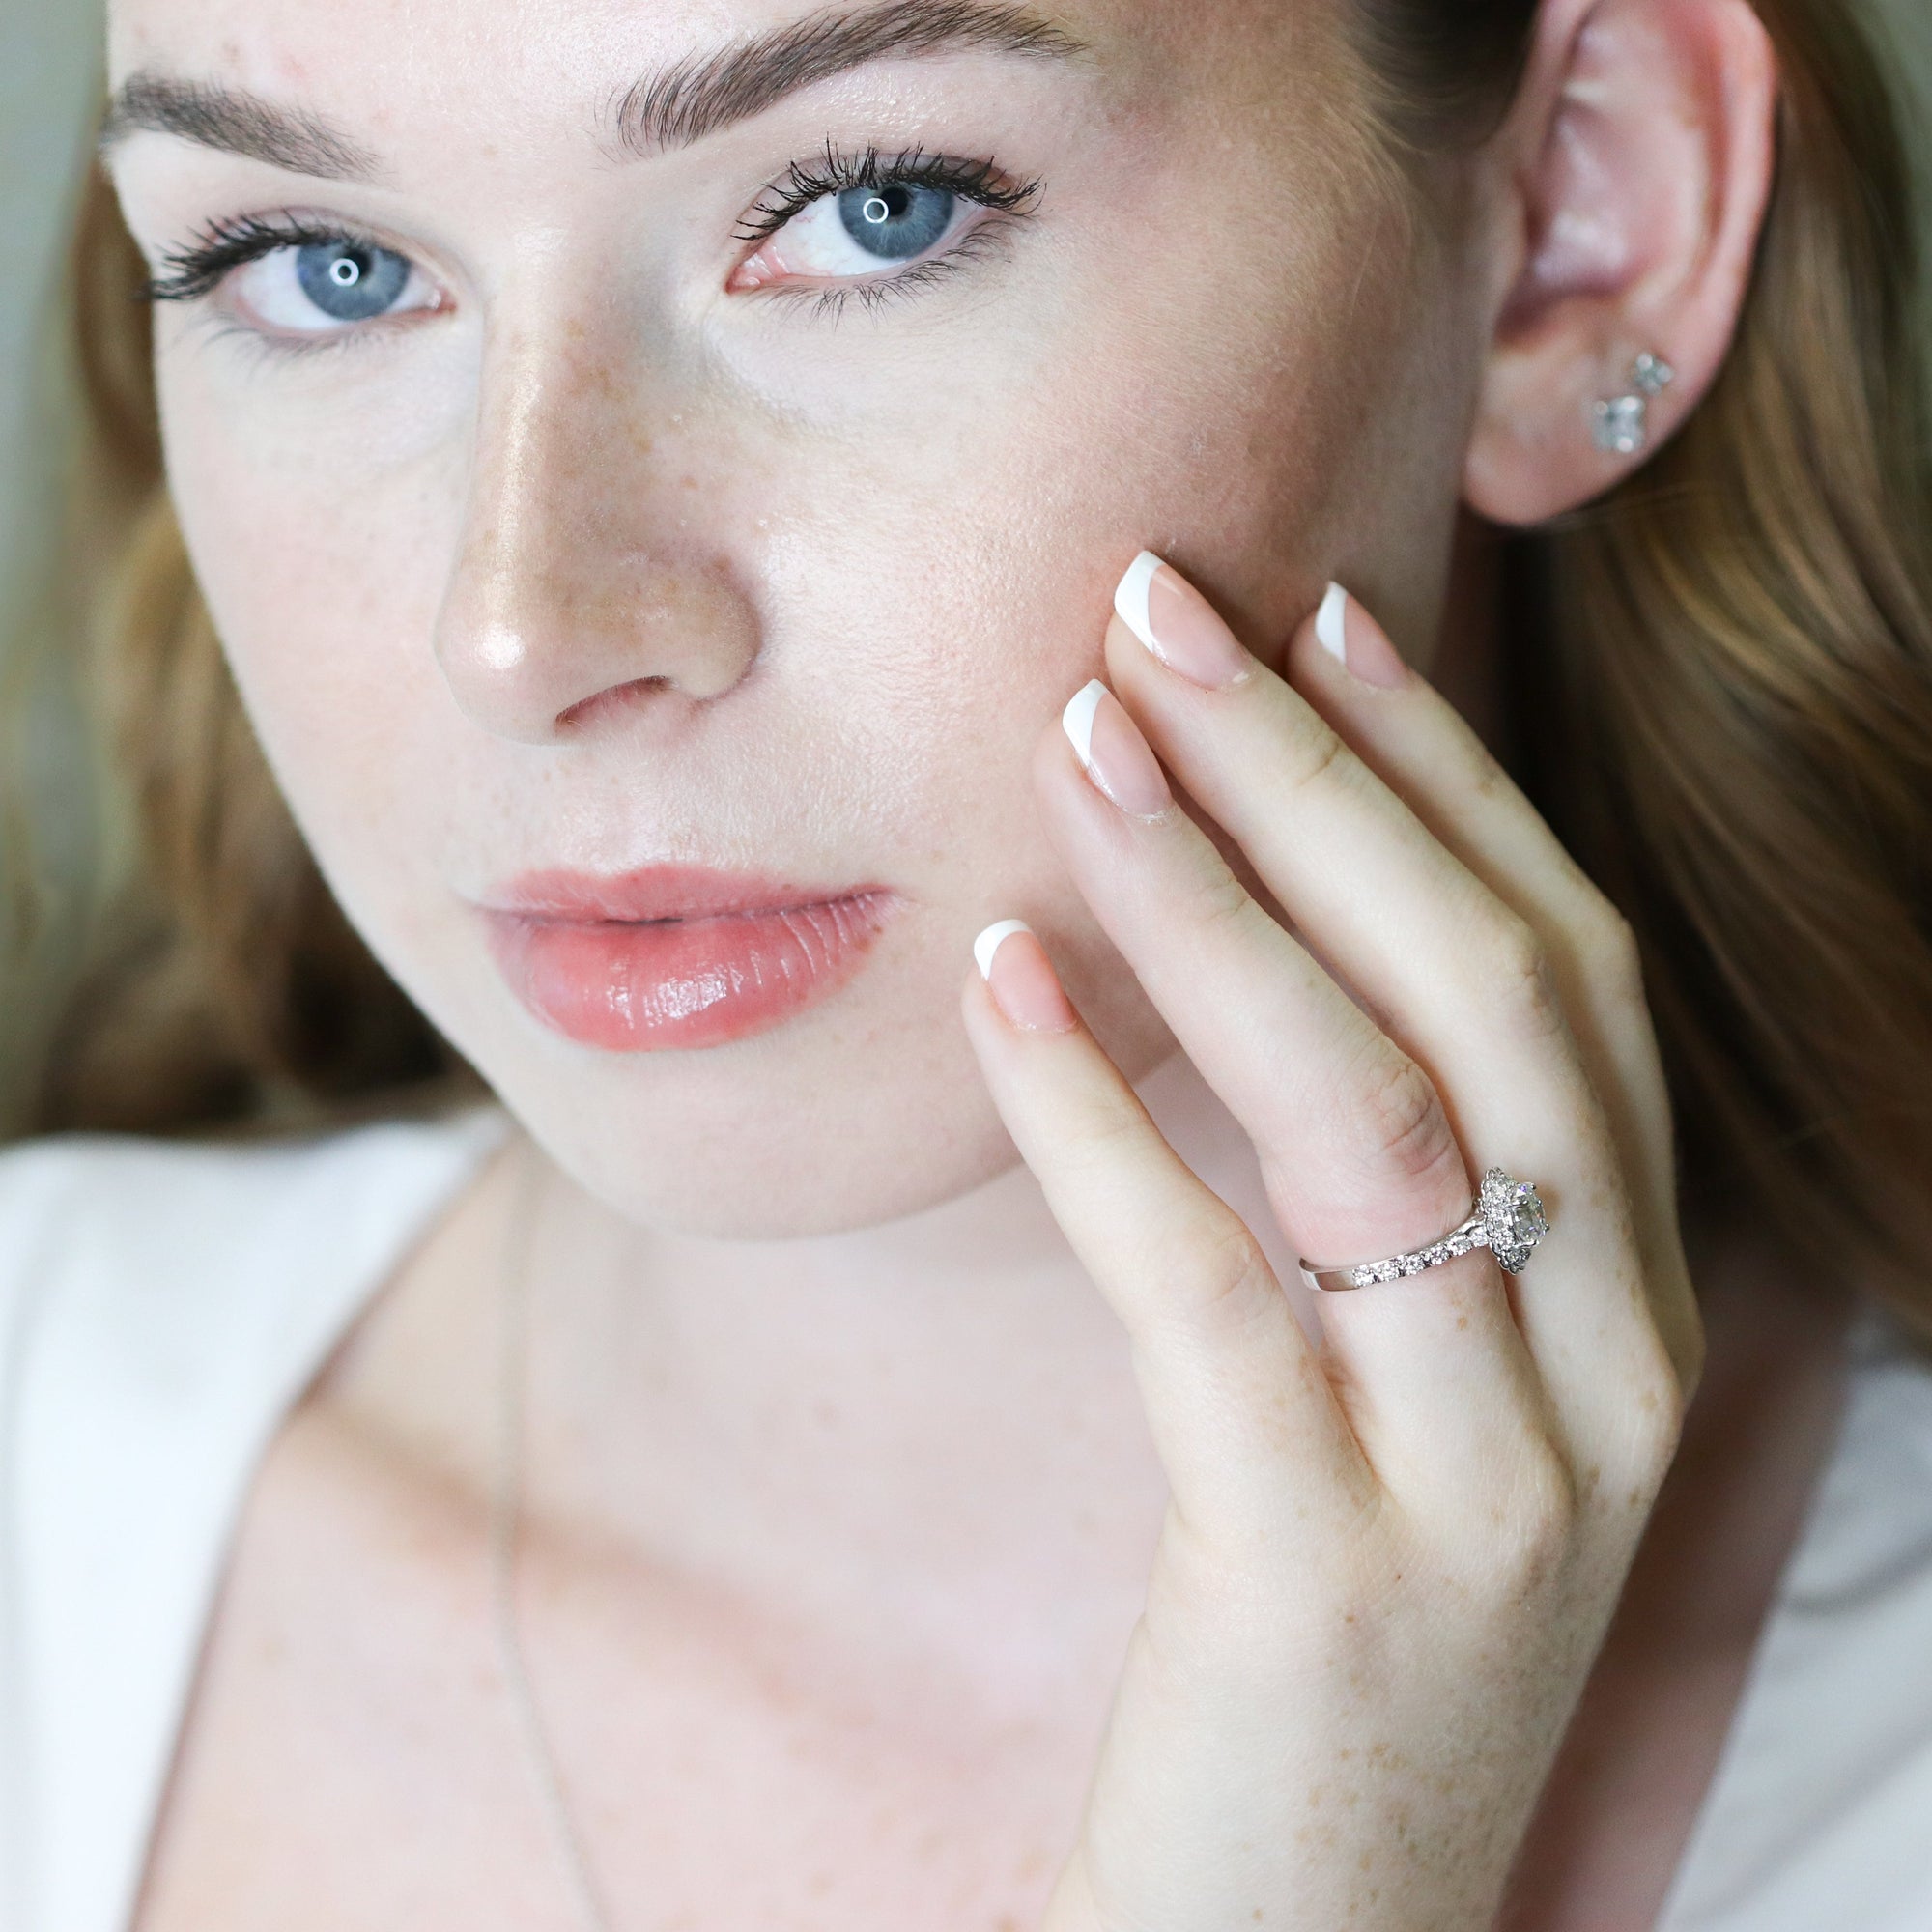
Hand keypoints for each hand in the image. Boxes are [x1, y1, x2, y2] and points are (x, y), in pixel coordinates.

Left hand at [961, 557, 1700, 1931]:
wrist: (1304, 1926)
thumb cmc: (1329, 1603)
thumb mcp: (1400, 1373)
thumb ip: (1374, 1180)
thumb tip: (1243, 929)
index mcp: (1628, 1285)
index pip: (1562, 964)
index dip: (1444, 770)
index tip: (1318, 611)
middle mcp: (1601, 1358)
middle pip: (1486, 991)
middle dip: (1324, 774)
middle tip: (1161, 611)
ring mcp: (1494, 1473)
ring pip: (1373, 1111)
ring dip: (1219, 899)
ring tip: (1075, 744)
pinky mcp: (1334, 1574)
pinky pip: (1210, 1291)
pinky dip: (1098, 1115)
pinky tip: (997, 976)